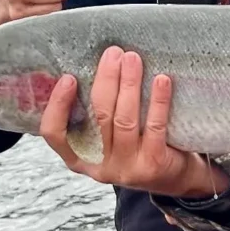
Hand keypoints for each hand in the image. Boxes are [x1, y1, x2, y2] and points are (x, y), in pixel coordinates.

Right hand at [40, 46, 229, 197]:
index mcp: (79, 157)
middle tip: (114, 53)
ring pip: (124, 120)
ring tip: (133, 59)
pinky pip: (154, 127)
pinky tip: (161, 80)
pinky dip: (158, 101)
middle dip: (106, 80)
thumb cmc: (137, 145)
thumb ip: (97, 113)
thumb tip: (98, 65)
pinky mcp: (153, 165)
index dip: (58, 106)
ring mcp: (126, 168)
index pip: (55, 135)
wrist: (174, 177)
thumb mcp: (109, 137)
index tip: (68, 77)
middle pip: (98, 118)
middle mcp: (99, 167)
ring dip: (129, 84)